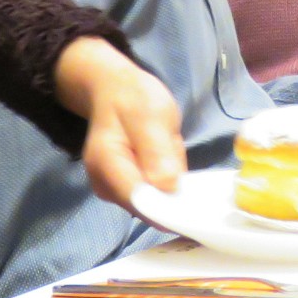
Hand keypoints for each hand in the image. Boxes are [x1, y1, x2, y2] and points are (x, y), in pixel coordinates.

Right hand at [54, 37, 185, 207]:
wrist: (114, 91)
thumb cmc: (132, 98)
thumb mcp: (151, 115)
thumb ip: (157, 152)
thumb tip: (168, 189)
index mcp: (106, 166)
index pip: (142, 203)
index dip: (170, 205)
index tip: (192, 191)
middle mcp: (105, 187)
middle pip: (152, 205)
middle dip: (172, 183)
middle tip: (170, 145)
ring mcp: (115, 192)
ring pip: (158, 199)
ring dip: (171, 177)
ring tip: (166, 146)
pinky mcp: (126, 191)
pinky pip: (157, 193)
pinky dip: (167, 176)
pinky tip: (163, 155)